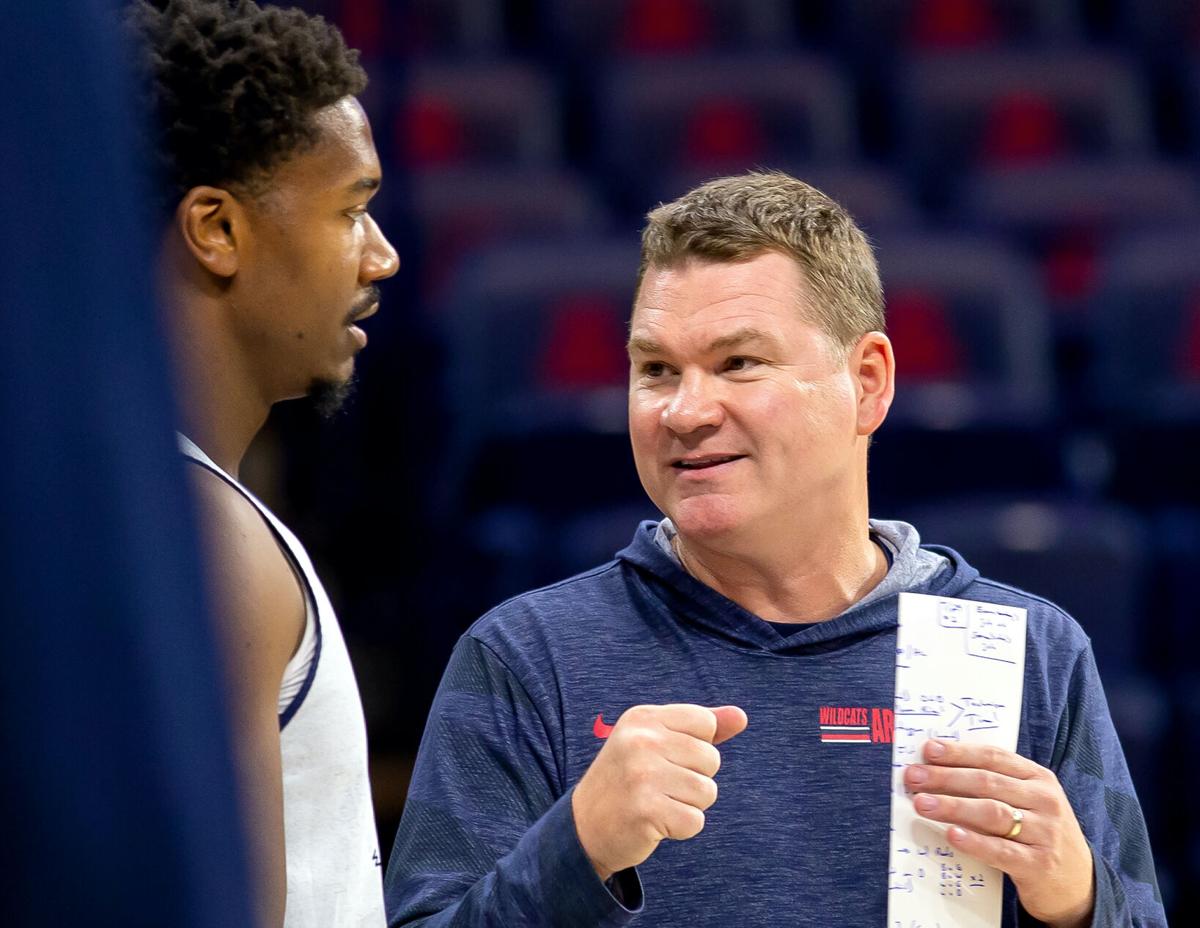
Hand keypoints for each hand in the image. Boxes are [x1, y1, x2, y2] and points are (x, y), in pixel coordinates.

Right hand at [571, 704, 747, 880]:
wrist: (584, 826)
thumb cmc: (628, 779)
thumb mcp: (656, 742)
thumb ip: (699, 728)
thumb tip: (742, 717)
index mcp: (643, 717)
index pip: (705, 722)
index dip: (696, 747)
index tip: (666, 758)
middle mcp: (641, 741)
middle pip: (711, 758)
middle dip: (693, 778)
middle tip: (657, 786)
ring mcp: (642, 775)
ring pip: (707, 791)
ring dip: (687, 804)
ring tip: (657, 803)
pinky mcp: (646, 811)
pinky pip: (695, 820)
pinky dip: (680, 827)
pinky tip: (654, 822)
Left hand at [903, 740, 1093, 927]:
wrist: (1079, 885)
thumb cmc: (1039, 834)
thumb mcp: (1027, 802)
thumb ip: (995, 783)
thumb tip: (938, 767)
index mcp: (1039, 778)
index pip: (993, 757)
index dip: (958, 753)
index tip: (928, 750)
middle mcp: (1045, 801)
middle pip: (987, 782)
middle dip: (945, 778)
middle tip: (913, 777)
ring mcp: (1044, 833)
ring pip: (991, 812)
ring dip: (952, 806)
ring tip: (922, 803)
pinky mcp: (1038, 864)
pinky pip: (1000, 850)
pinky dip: (974, 841)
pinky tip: (951, 835)